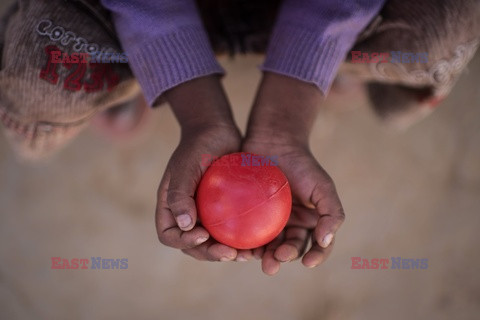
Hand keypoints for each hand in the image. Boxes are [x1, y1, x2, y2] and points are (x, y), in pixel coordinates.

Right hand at [155, 76, 253, 261]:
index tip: (204, 236)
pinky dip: (243, 239)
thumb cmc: (198, 145)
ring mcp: (207, 215)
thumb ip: (180, 193)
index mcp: (171, 208)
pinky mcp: (226, 212)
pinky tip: (259, 243)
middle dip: (211, 254)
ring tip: (247, 255)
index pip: (170, 235)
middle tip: (230, 254)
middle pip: (193, 246)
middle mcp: (187, 215)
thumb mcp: (186, 165)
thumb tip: (185, 225)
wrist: (217, 132)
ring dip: (229, 253)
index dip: (184, 243)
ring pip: (215, 243)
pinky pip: (233, 231)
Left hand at [243, 139, 343, 274]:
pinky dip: (241, 242)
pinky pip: (243, 232)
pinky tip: (236, 247)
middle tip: (273, 262)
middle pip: (287, 249)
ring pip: (264, 245)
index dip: (315, 257)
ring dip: (260, 256)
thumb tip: (325, 241)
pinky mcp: (246, 215)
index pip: (316, 246)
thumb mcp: (323, 186)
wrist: (274, 140)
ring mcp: (266, 221)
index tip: (308, 263)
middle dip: (281, 258)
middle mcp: (288, 225)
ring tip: (253, 258)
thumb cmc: (302, 164)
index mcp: (308, 223)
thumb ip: (331, 214)